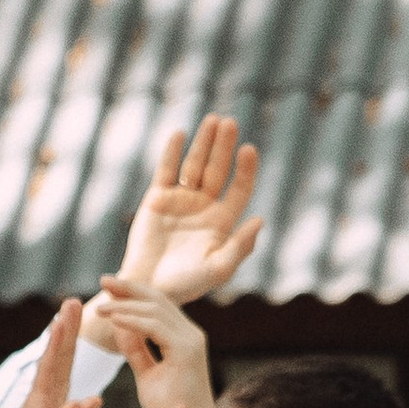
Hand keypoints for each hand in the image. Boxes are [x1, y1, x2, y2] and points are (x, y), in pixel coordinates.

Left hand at [88, 280, 221, 407]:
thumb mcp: (147, 374)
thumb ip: (136, 350)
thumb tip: (120, 328)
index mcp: (182, 337)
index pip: (157, 304)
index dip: (133, 293)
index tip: (108, 287)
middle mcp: (190, 334)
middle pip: (158, 299)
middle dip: (129, 288)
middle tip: (103, 279)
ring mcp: (191, 340)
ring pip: (155, 309)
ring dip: (125, 304)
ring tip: (100, 306)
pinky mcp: (186, 351)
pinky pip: (155, 327)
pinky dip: (132, 320)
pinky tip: (113, 318)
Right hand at [103, 113, 262, 310]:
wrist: (148, 287)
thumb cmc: (186, 284)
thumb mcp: (218, 269)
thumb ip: (240, 247)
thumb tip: (261, 220)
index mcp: (222, 221)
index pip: (239, 188)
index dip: (245, 169)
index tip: (249, 150)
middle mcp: (203, 207)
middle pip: (217, 169)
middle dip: (224, 146)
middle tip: (230, 123)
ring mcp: (180, 201)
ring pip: (194, 165)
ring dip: (203, 143)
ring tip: (213, 120)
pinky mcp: (157, 199)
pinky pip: (166, 171)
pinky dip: (172, 152)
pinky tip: (181, 133)